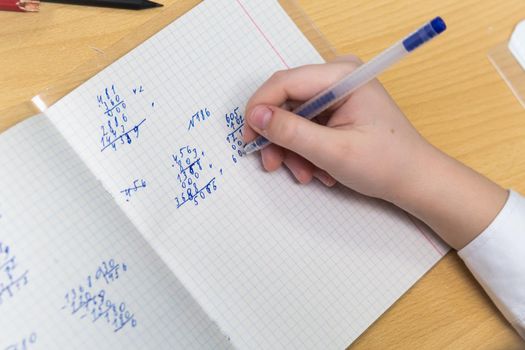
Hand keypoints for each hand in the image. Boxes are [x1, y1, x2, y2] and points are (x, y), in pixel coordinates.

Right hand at [243, 56, 507, 248]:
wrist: (414, 180)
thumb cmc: (385, 164)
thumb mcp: (333, 151)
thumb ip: (291, 132)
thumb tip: (255, 116)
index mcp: (342, 75)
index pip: (285, 82)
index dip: (259, 109)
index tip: (249, 138)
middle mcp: (338, 78)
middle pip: (286, 100)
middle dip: (278, 136)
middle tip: (273, 164)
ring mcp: (337, 94)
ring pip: (293, 117)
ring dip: (292, 149)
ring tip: (306, 174)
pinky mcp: (336, 110)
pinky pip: (306, 126)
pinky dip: (304, 150)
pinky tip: (317, 170)